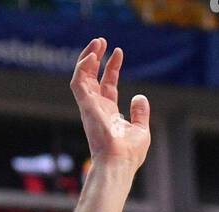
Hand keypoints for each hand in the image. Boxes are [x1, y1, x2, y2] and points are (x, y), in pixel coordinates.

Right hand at [71, 38, 150, 172]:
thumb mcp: (140, 130)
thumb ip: (140, 113)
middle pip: (92, 78)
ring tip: (97, 42)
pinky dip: (82, 67)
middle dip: (96, 58)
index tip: (118, 52)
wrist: (119, 164)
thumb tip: (140, 97)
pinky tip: (91, 55)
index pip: (108, 85)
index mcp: (108, 113)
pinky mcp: (86, 107)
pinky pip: (78, 83)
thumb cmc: (129, 155)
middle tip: (102, 41)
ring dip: (87, 58)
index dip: (112, 68)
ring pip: (82, 77)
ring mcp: (90, 107)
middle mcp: (97, 109)